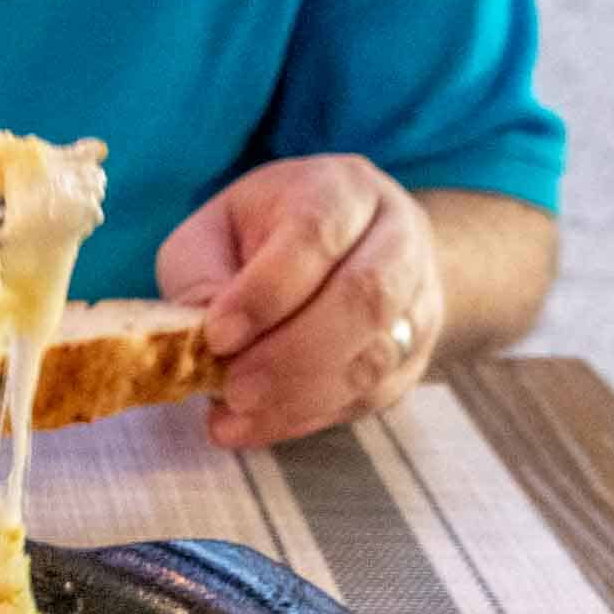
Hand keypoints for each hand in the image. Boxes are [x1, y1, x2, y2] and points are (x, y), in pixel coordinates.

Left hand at [156, 155, 442, 447]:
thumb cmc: (258, 240)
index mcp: (342, 189)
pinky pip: (368, 396)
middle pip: (363, 298)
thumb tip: (198, 340)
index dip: (265, 291)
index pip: (315, 234)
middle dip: (289, 355)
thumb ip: (200, 278)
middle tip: (231, 389)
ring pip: (375, 357)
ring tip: (235, 414)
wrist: (344, 254)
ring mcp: (415, 301)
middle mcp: (396, 238)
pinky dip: (306, 418)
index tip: (216, 335)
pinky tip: (255, 425)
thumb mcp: (213, 235)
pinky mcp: (411, 359)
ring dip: (298, 396)